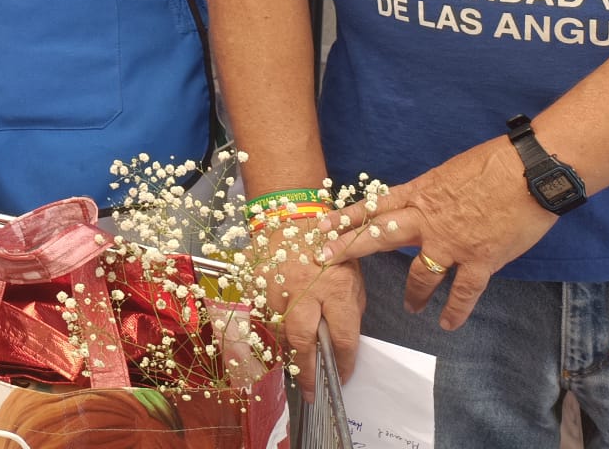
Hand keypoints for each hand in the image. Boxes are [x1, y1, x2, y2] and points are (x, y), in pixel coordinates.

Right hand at [255, 211, 364, 401]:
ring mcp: (276, 287)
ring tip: (295, 366)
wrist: (291, 217)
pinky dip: (270, 328)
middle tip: (310, 391)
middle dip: (306, 370)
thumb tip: (342, 339)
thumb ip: (349, 308)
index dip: (344, 363)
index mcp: (336, 289)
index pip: (342, 338)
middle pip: (302, 341)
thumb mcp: (352, 275)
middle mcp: (305, 291)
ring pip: (278, 332)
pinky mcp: (256, 283)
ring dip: (287, 352)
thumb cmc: (329, 247)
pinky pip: (262, 315)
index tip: (342, 377)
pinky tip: (277, 334)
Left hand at [322, 136, 555, 331]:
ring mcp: (452, 244)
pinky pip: (462, 292)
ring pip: (420, 274)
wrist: (528, 172)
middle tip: (326, 260)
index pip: (374, 207)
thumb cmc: (493, 164)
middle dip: (351, 248)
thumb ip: (432, 192)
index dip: (346, 217)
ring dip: (413, 293)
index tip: (321, 225)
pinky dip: (455, 310)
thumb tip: (424, 202)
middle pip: (380, 236)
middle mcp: (427, 221)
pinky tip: (447, 324)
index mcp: (420, 194)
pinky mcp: (480, 261)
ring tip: (410, 308)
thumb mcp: (450, 173)